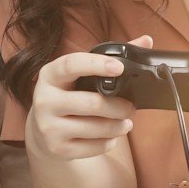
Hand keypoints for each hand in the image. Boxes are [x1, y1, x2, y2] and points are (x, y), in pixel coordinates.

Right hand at [27, 34, 150, 162]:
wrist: (42, 129)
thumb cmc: (69, 94)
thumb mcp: (79, 75)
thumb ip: (110, 57)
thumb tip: (146, 40)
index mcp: (50, 75)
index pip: (71, 65)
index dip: (96, 64)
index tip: (119, 67)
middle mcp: (44, 100)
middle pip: (91, 103)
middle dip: (119, 106)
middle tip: (131, 107)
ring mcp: (48, 126)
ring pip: (95, 127)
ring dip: (118, 126)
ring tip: (126, 123)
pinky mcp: (56, 148)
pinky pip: (93, 147)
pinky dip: (108, 142)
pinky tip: (110, 136)